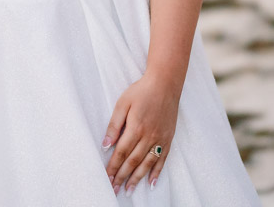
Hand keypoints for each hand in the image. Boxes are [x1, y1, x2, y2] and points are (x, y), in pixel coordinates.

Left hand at [103, 73, 179, 194]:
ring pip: (147, 164)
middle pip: (133, 161)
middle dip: (122, 177)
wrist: (165, 84)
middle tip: (114, 189)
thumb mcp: (122, 104)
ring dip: (137, 178)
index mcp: (135, 128)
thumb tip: (105, 145)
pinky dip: (156, 172)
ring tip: (129, 190)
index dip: (113, 167)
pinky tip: (150, 182)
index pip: (121, 153)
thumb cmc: (141, 91)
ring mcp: (160, 139)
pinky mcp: (168, 139)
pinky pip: (162, 159)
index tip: (106, 178)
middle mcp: (149, 136)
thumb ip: (114, 125)